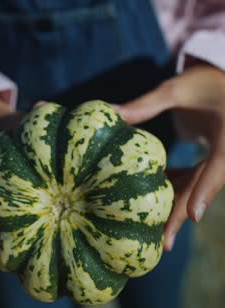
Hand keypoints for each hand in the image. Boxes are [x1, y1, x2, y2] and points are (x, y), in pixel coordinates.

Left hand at [113, 65, 224, 250]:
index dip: (205, 190)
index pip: (220, 165)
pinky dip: (179, 185)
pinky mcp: (216, 157)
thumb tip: (110, 113)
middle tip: (165, 242)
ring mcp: (224, 157)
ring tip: (157, 231)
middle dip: (184, 211)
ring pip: (201, 184)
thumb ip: (147, 104)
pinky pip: (198, 176)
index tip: (193, 216)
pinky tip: (156, 191)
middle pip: (206, 184)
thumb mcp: (176, 89)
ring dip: (179, 204)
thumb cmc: (204, 80)